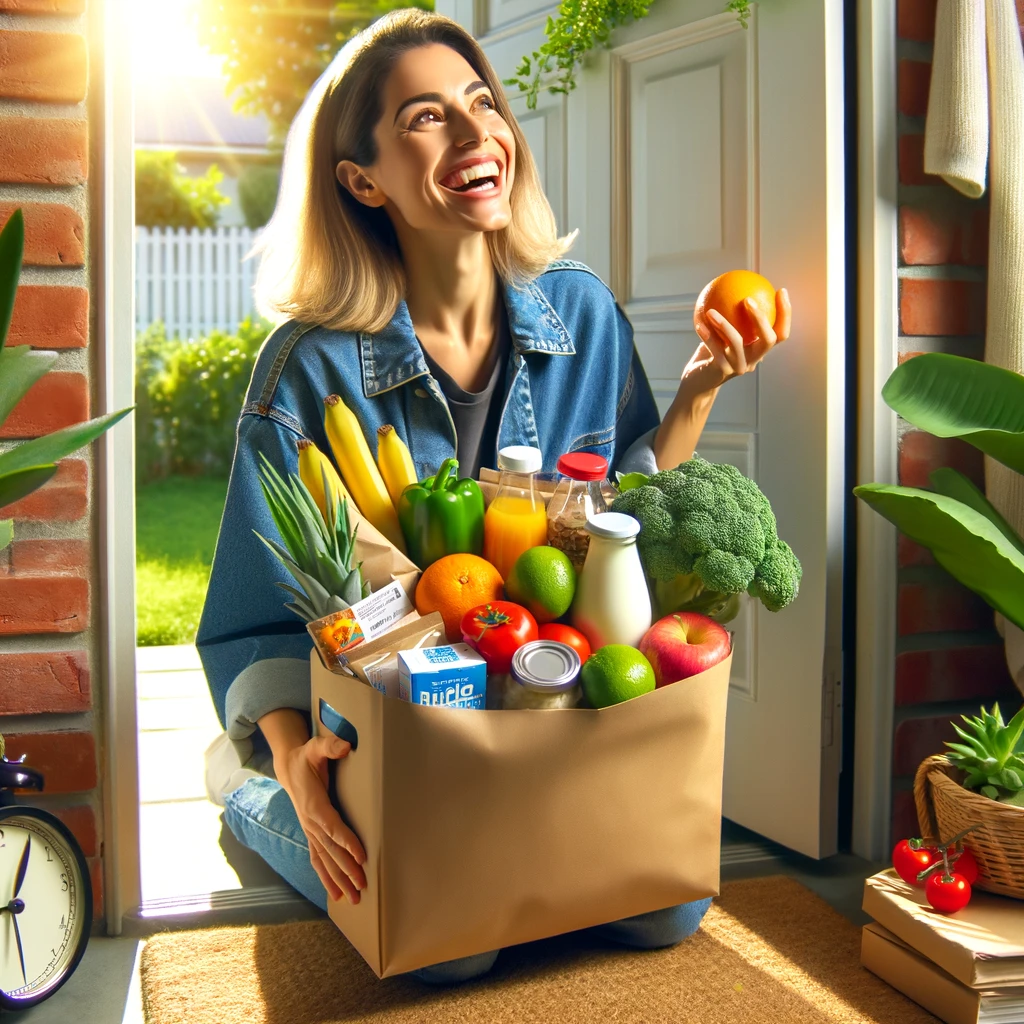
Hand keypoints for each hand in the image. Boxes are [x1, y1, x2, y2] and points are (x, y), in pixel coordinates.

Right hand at [275, 734, 366, 904]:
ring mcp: (309, 830)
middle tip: (362, 885)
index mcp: (314, 804)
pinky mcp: (311, 834)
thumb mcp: (315, 746)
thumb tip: (345, 746)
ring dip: (338, 880)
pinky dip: (326, 878)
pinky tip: (335, 895)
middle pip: (330, 849)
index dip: (346, 841)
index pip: (332, 826)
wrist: (288, 767)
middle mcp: (310, 822)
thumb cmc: (306, 757)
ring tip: (353, 897)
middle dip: (346, 868)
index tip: (361, 856)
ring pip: (324, 860)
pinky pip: (317, 860)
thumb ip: (329, 746)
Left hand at [680, 288, 791, 401]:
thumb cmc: (712, 353)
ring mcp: (739, 366)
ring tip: (711, 310)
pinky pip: (715, 348)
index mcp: (759, 349)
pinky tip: (699, 321)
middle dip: (761, 318)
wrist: (698, 381)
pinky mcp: (723, 371)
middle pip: (768, 339)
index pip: (781, 333)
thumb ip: (732, 317)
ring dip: (723, 324)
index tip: (781, 290)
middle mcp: (754, 360)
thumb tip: (735, 287)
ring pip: (737, 342)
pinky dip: (706, 334)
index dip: (786, 313)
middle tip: (748, 299)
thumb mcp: (723, 334)